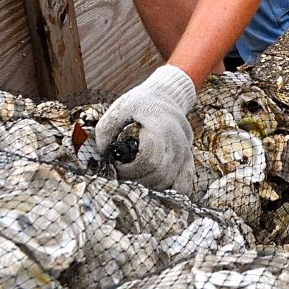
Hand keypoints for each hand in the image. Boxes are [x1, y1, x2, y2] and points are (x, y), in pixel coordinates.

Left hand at [94, 64, 196, 194]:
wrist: (166, 95)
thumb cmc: (140, 104)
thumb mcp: (119, 109)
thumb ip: (105, 132)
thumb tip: (100, 159)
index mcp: (161, 128)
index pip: (148, 160)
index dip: (128, 170)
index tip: (116, 165)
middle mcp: (178, 143)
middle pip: (159, 176)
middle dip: (135, 181)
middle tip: (121, 174)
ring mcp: (186, 153)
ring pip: (169, 184)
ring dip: (148, 188)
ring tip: (133, 177)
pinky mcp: (188, 160)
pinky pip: (184, 186)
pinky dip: (168, 192)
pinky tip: (153, 189)